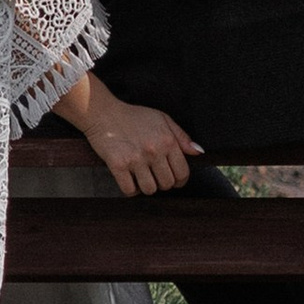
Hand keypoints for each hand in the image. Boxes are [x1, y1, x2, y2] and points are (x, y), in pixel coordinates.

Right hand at [50, 69, 200, 195]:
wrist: (104, 113)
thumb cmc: (135, 116)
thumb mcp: (162, 119)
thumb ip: (182, 136)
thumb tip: (199, 152)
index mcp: (167, 140)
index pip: (182, 173)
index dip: (179, 180)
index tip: (173, 178)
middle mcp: (153, 151)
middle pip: (166, 184)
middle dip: (162, 182)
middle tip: (154, 174)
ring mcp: (135, 159)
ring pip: (149, 190)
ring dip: (146, 186)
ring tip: (142, 175)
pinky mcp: (118, 165)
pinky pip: (130, 191)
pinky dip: (131, 189)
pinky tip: (129, 178)